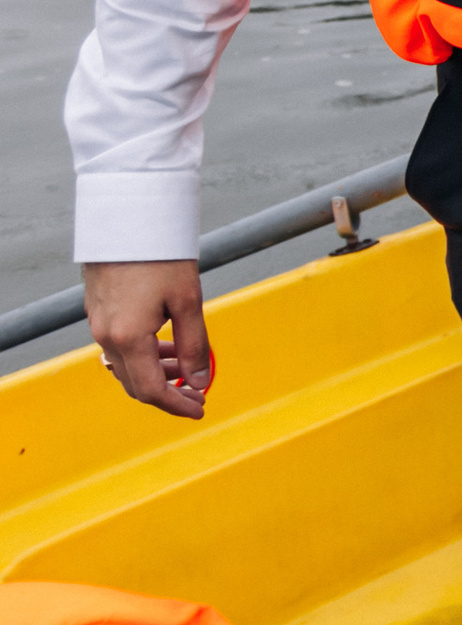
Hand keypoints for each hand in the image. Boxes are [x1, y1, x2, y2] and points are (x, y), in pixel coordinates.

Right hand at [84, 262, 213, 418]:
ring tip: (185, 366)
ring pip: (126, 366)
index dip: (177, 405)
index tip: (200, 408)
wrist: (126, 216)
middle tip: (197, 391)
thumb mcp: (187, 300)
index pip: (151, 390)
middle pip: (135, 383)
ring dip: (156, 372)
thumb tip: (201, 380)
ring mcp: (98, 323)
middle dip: (168, 392)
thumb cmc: (159, 253)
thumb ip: (194, 345)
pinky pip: (119, 347)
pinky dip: (143, 354)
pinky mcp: (98, 311)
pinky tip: (165, 345)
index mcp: (128, 337)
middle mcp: (107, 335)